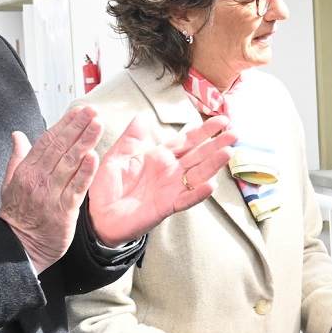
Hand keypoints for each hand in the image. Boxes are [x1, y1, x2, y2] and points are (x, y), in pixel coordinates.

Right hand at [0, 106, 103, 272]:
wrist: (17, 247)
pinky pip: (76, 188)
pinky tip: (94, 157)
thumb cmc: (17, 215)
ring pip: (69, 163)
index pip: (47, 141)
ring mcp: (49, 194)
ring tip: (97, 125)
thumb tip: (17, 135)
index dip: (64, 124)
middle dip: (77, 127)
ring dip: (84, 142)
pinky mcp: (62, 211)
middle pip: (60, 148)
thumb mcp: (10, 183)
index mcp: (26, 170)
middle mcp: (37, 179)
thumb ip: (18, 157)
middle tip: (92, 111)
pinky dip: (85, 172)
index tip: (78, 111)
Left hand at [87, 112, 237, 245]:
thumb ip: (131, 138)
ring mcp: (171, 189)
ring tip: (228, 152)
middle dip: (217, 144)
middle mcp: (170, 172)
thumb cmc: (106, 187)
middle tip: (235, 133)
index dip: (204, 130)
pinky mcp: (166, 207)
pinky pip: (186, 200)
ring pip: (198, 175)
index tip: (221, 119)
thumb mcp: (116, 156)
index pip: (187, 140)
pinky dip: (198, 194)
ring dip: (214, 165)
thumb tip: (141, 116)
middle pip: (199, 155)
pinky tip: (211, 185)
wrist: (96, 216)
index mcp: (160, 157)